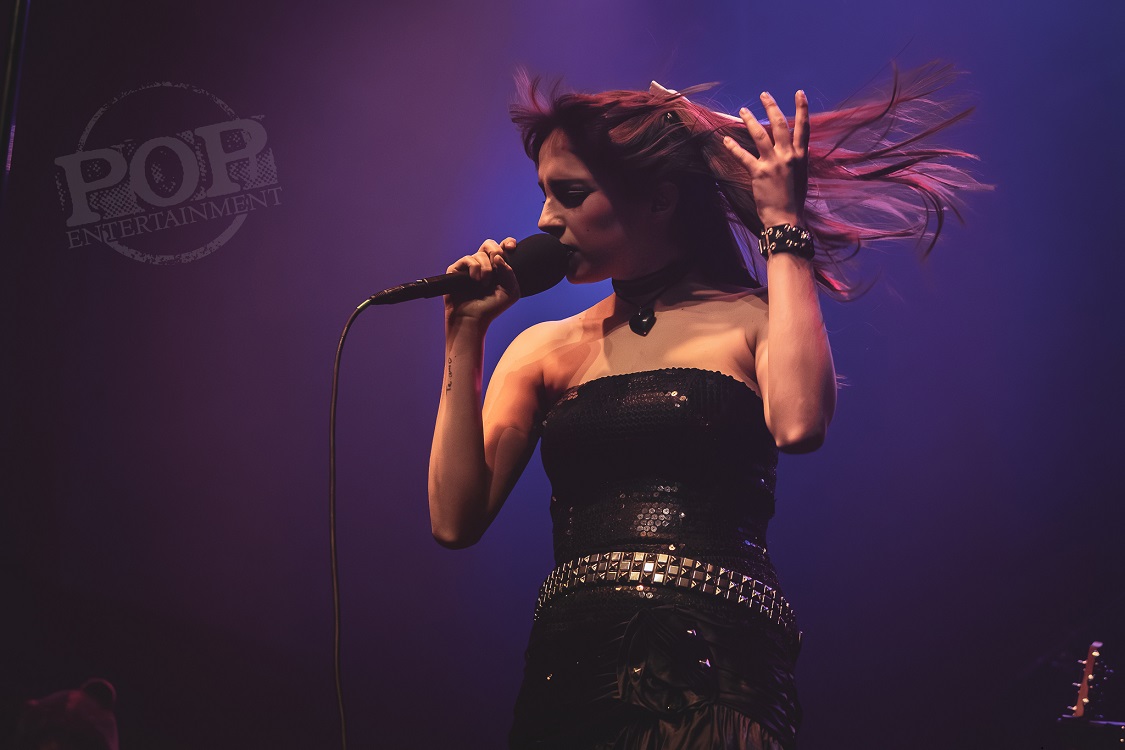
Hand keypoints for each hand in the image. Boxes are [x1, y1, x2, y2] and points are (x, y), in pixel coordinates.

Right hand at [444, 237, 520, 324]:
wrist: (473, 318)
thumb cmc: (492, 308)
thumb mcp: (511, 291)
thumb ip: (510, 272)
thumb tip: (497, 257)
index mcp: (497, 268)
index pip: (503, 248)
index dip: (508, 243)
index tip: (511, 248)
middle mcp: (483, 265)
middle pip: (489, 244)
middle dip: (495, 250)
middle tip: (497, 262)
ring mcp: (469, 267)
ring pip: (480, 254)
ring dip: (486, 268)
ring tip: (484, 283)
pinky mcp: (456, 269)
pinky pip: (468, 259)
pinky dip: (475, 268)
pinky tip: (476, 280)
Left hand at [723, 90, 808, 228]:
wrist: (786, 218)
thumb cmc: (794, 199)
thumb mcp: (801, 175)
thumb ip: (795, 158)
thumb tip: (791, 148)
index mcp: (800, 156)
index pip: (804, 127)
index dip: (802, 109)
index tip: (799, 93)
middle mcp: (788, 156)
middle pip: (780, 124)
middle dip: (771, 107)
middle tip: (764, 95)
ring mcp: (773, 163)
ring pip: (760, 135)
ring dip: (750, 120)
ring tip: (743, 110)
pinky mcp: (758, 173)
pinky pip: (743, 156)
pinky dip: (733, 147)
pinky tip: (725, 139)